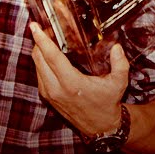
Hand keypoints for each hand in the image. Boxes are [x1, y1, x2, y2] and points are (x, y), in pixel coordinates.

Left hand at [29, 22, 128, 137]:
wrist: (100, 126)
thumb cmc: (108, 102)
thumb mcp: (119, 83)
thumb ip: (120, 63)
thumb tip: (116, 47)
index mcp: (72, 83)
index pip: (52, 57)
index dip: (42, 40)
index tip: (34, 27)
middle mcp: (56, 89)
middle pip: (39, 58)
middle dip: (39, 41)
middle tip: (46, 28)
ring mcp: (49, 93)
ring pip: (36, 65)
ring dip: (39, 51)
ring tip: (48, 39)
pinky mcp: (47, 96)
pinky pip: (38, 73)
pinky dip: (41, 62)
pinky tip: (49, 55)